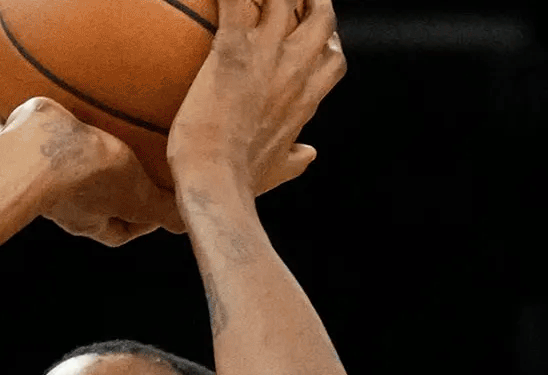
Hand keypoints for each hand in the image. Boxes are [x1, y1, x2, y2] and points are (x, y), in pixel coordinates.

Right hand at [0, 94, 183, 244]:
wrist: (39, 153)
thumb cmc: (88, 173)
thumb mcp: (139, 191)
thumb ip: (163, 208)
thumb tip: (188, 224)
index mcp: (91, 217)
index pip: (120, 231)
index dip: (141, 224)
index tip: (159, 207)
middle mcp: (61, 201)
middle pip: (85, 200)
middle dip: (102, 188)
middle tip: (124, 164)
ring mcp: (32, 174)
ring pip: (45, 166)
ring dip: (58, 154)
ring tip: (76, 128)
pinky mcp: (9, 145)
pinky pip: (1, 130)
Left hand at [166, 0, 345, 198]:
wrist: (216, 183)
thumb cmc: (240, 181)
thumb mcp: (277, 170)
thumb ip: (294, 159)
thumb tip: (308, 154)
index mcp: (306, 98)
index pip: (331, 59)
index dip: (326, 43)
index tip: (315, 38)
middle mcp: (295, 69)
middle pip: (320, 18)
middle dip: (311, 2)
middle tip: (293, 0)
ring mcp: (266, 55)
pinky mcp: (231, 49)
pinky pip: (234, 3)